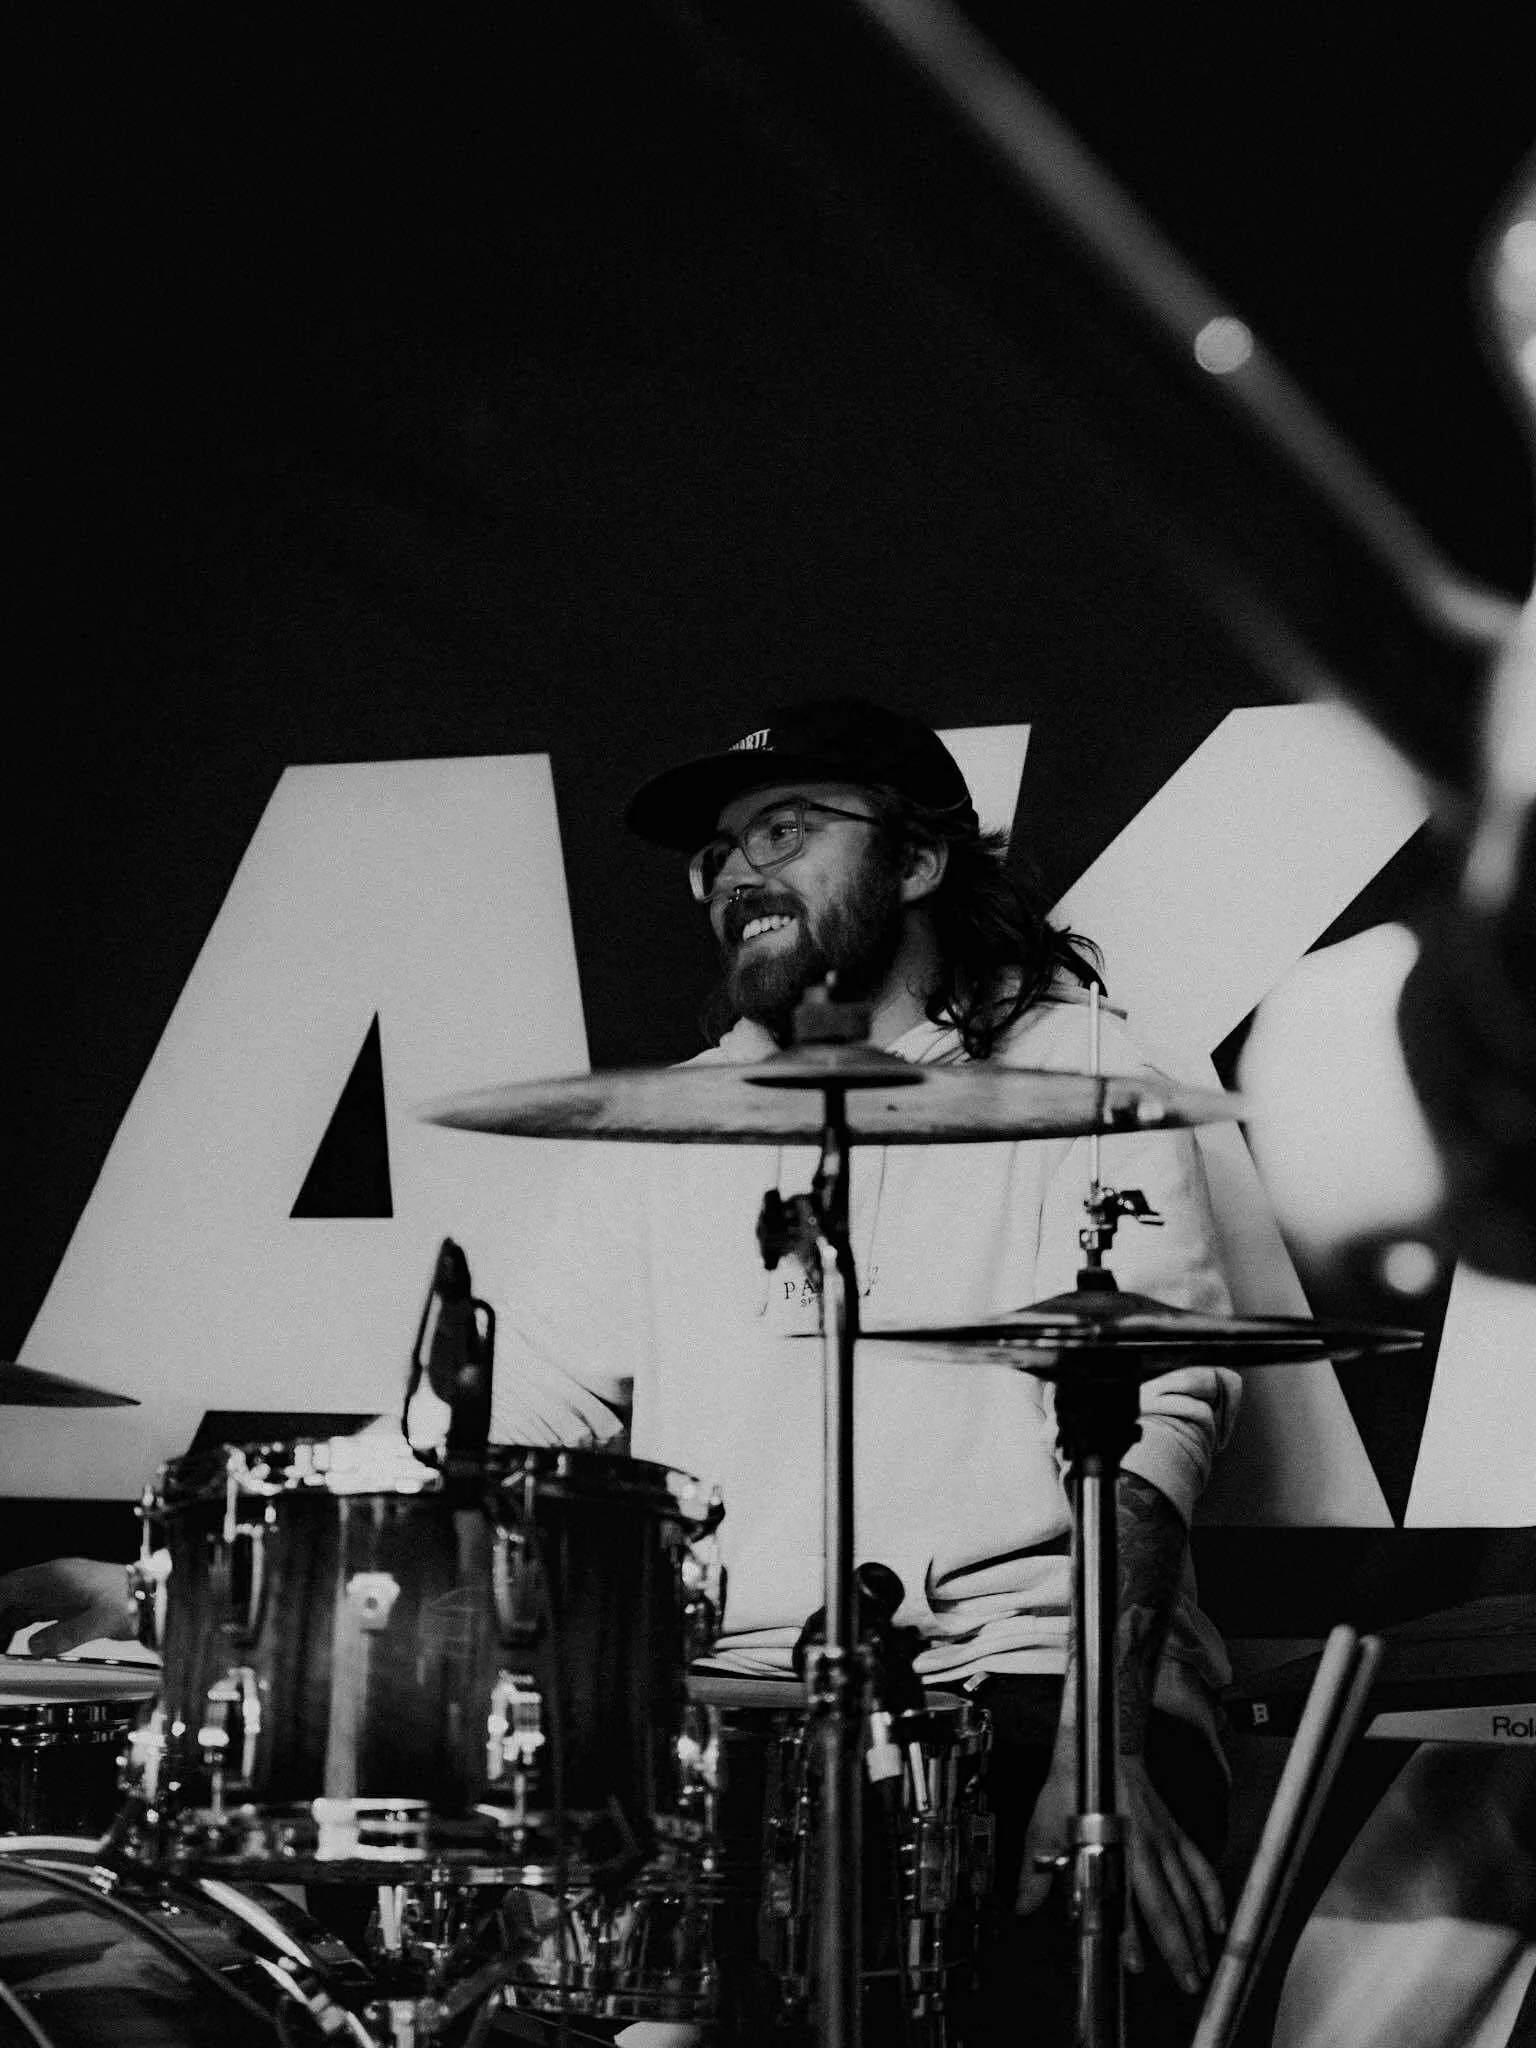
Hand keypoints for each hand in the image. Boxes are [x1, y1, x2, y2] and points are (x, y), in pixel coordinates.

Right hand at [0, 1557, 136, 1655]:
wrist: (156, 1596)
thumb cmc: (133, 1599)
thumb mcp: (101, 1620)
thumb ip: (67, 1634)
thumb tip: (33, 1646)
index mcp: (57, 1576)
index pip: (10, 1587)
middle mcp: (55, 1580)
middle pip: (10, 1597)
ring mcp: (61, 1591)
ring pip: (20, 1606)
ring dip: (5, 1626)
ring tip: (1, 1649)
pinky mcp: (69, 1604)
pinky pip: (34, 1614)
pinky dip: (20, 1628)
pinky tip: (16, 1645)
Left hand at [1016, 1749, 1225, 1996]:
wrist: (1102, 1742)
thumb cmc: (1073, 1783)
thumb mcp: (1044, 1823)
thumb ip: (1036, 1869)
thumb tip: (1023, 1905)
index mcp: (1112, 1849)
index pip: (1124, 1903)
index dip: (1131, 1937)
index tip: (1136, 1966)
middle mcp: (1144, 1850)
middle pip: (1167, 1908)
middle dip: (1180, 1948)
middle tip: (1189, 1982)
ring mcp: (1164, 1841)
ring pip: (1188, 1894)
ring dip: (1197, 1931)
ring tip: (1203, 1963)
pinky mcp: (1175, 1832)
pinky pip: (1200, 1867)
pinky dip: (1213, 1893)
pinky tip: (1218, 1918)